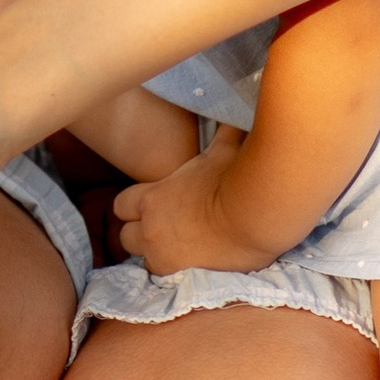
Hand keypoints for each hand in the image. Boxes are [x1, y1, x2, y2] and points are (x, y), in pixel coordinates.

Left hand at [114, 130, 285, 279]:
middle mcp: (150, 228)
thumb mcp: (224, 147)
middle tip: (167, 233)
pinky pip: (166, 280)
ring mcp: (162, 255)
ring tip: (182, 253)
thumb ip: (220, 131)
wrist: (258, 212)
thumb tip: (234, 100)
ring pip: (143, 261)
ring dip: (157, 256)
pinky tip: (195, 268)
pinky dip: (177, 274)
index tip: (152, 208)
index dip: (135, 208)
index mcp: (153, 196)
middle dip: (142, 235)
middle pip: (125, 237)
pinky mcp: (180, 277)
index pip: (121, 205)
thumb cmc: (239, 174)